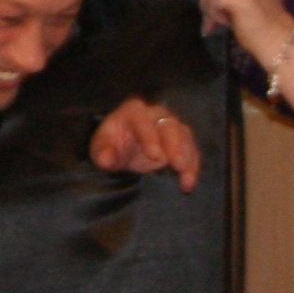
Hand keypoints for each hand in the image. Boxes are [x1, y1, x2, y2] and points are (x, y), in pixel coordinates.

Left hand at [88, 97, 202, 191]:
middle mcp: (154, 114)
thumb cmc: (110, 148)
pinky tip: (188, 181)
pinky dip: (192, 165)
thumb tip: (106, 158)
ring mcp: (170, 125)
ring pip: (184, 135)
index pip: (142, 119)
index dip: (150, 136)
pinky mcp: (181, 139)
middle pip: (169, 124)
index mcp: (132, 111)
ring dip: (187, 156)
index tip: (155, 156)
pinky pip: (191, 148)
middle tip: (178, 165)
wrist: (122, 153)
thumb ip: (103, 154)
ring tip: (186, 176)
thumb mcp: (101, 152)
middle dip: (175, 145)